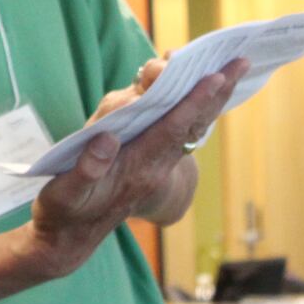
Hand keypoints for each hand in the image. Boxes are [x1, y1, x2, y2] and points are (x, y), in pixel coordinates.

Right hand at [17, 58, 249, 278]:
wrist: (70, 240)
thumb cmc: (64, 212)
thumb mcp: (65, 192)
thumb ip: (87, 167)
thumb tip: (107, 137)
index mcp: (136, 169)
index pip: (170, 130)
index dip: (192, 102)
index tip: (214, 77)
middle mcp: (153, 168)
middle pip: (191, 125)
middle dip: (216, 94)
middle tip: (240, 63)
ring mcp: (154, 168)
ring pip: (189, 129)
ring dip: (211, 101)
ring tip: (230, 73)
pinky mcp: (149, 167)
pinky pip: (178, 135)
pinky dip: (194, 113)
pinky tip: (202, 99)